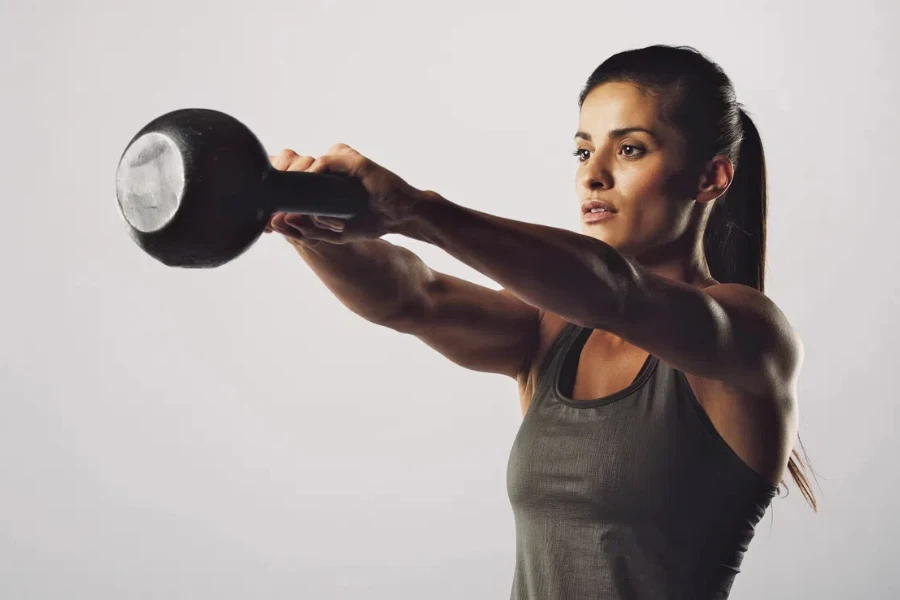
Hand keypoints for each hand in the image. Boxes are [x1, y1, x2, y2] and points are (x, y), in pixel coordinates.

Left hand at [265, 144, 426, 244]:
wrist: (400, 216)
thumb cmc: (370, 221)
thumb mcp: (333, 233)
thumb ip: (307, 230)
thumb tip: (278, 224)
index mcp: (319, 182)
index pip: (287, 178)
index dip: (274, 194)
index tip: (266, 217)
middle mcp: (326, 168)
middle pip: (289, 169)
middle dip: (279, 191)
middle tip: (273, 214)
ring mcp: (338, 162)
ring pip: (304, 166)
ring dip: (299, 189)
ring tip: (296, 209)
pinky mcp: (351, 159)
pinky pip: (324, 161)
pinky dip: (316, 178)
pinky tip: (314, 195)